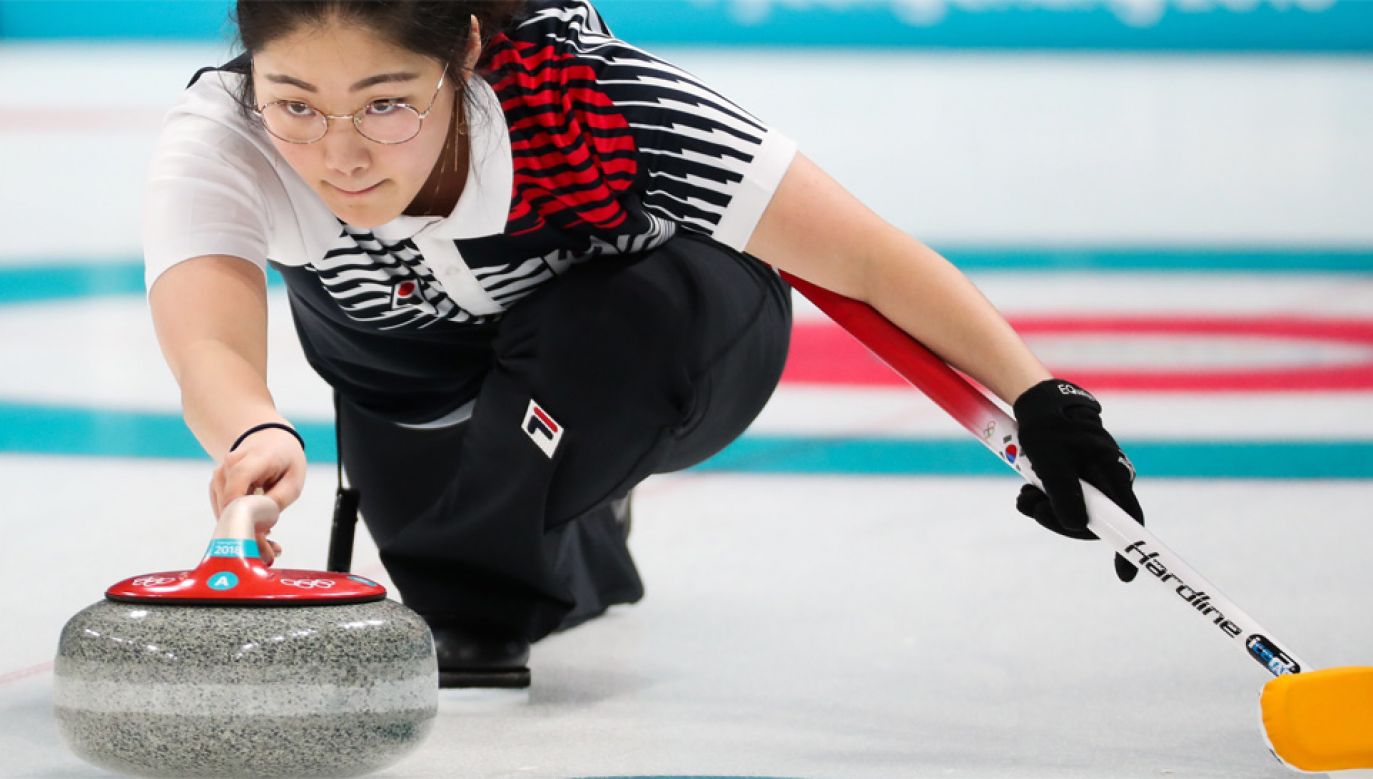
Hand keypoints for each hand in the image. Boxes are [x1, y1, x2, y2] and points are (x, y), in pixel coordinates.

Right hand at [209, 425, 306, 564]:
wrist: (268, 440)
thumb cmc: (284, 459)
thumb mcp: (294, 479)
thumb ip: (277, 501)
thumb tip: (261, 527)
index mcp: (252, 459)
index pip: (237, 486)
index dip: (243, 514)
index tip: (260, 537)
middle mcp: (228, 467)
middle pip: (231, 507)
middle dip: (249, 535)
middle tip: (270, 554)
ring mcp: (218, 477)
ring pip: (225, 515)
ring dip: (246, 534)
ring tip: (270, 548)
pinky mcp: (215, 489)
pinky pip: (224, 513)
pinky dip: (240, 527)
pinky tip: (260, 536)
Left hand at [1012, 379, 1143, 581]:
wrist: (1040, 404)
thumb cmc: (1049, 427)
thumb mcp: (1051, 460)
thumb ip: (1064, 492)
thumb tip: (1077, 525)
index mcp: (1113, 474)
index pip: (1129, 518)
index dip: (1128, 547)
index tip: (1125, 575)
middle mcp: (1109, 481)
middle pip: (1092, 522)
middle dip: (1059, 521)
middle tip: (1031, 507)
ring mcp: (1094, 482)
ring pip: (1074, 513)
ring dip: (1045, 510)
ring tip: (1024, 495)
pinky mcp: (1078, 481)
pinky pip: (1064, 502)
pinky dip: (1044, 501)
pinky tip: (1027, 491)